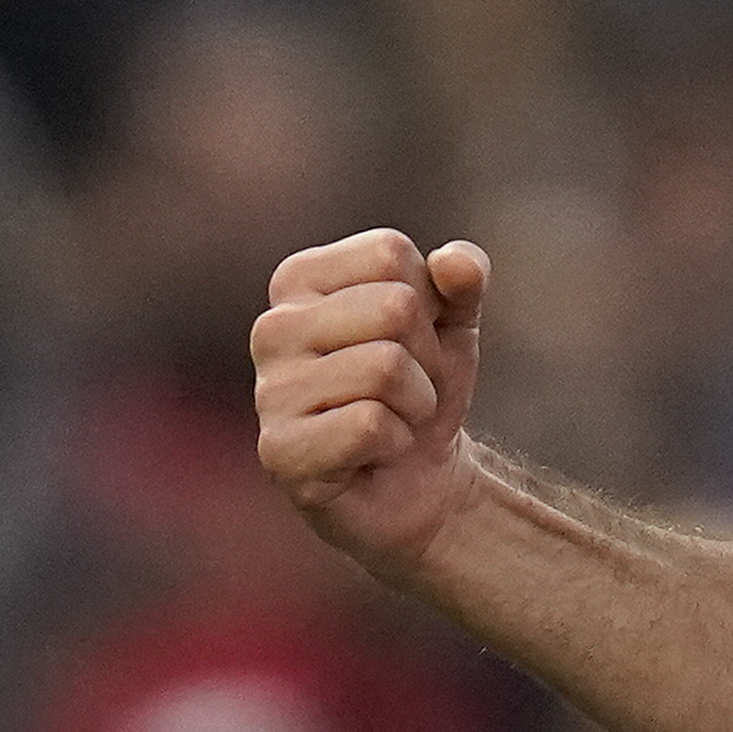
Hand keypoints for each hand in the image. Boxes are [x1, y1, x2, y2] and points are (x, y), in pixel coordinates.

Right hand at [250, 230, 490, 572]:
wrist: (420, 478)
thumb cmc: (424, 385)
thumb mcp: (455, 321)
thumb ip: (463, 277)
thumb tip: (453, 261)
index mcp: (301, 279)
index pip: (390, 253)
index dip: (430, 299)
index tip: (413, 337)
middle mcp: (273, 327)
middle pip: (394, 307)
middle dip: (426, 355)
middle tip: (406, 387)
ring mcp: (269, 391)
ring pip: (386, 367)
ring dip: (415, 402)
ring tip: (392, 418)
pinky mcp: (279, 450)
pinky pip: (370, 426)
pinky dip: (396, 441)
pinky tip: (372, 453)